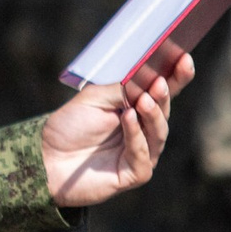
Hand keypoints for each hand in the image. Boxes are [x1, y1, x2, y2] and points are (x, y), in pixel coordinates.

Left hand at [41, 46, 192, 208]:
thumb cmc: (70, 126)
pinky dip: (136, 136)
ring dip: (152, 115)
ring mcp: (141, 153)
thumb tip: (146, 74)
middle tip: (160, 82)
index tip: (184, 58)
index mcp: (137, 109)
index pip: (163, 91)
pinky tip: (129, 119)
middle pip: (163, 112)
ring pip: (157, 133)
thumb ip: (121, 89)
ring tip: (145, 100)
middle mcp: (144, 131)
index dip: (177, 76)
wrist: (46, 158)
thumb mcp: (94, 98)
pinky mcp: (134, 173)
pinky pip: (142, 154)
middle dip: (164, 96)